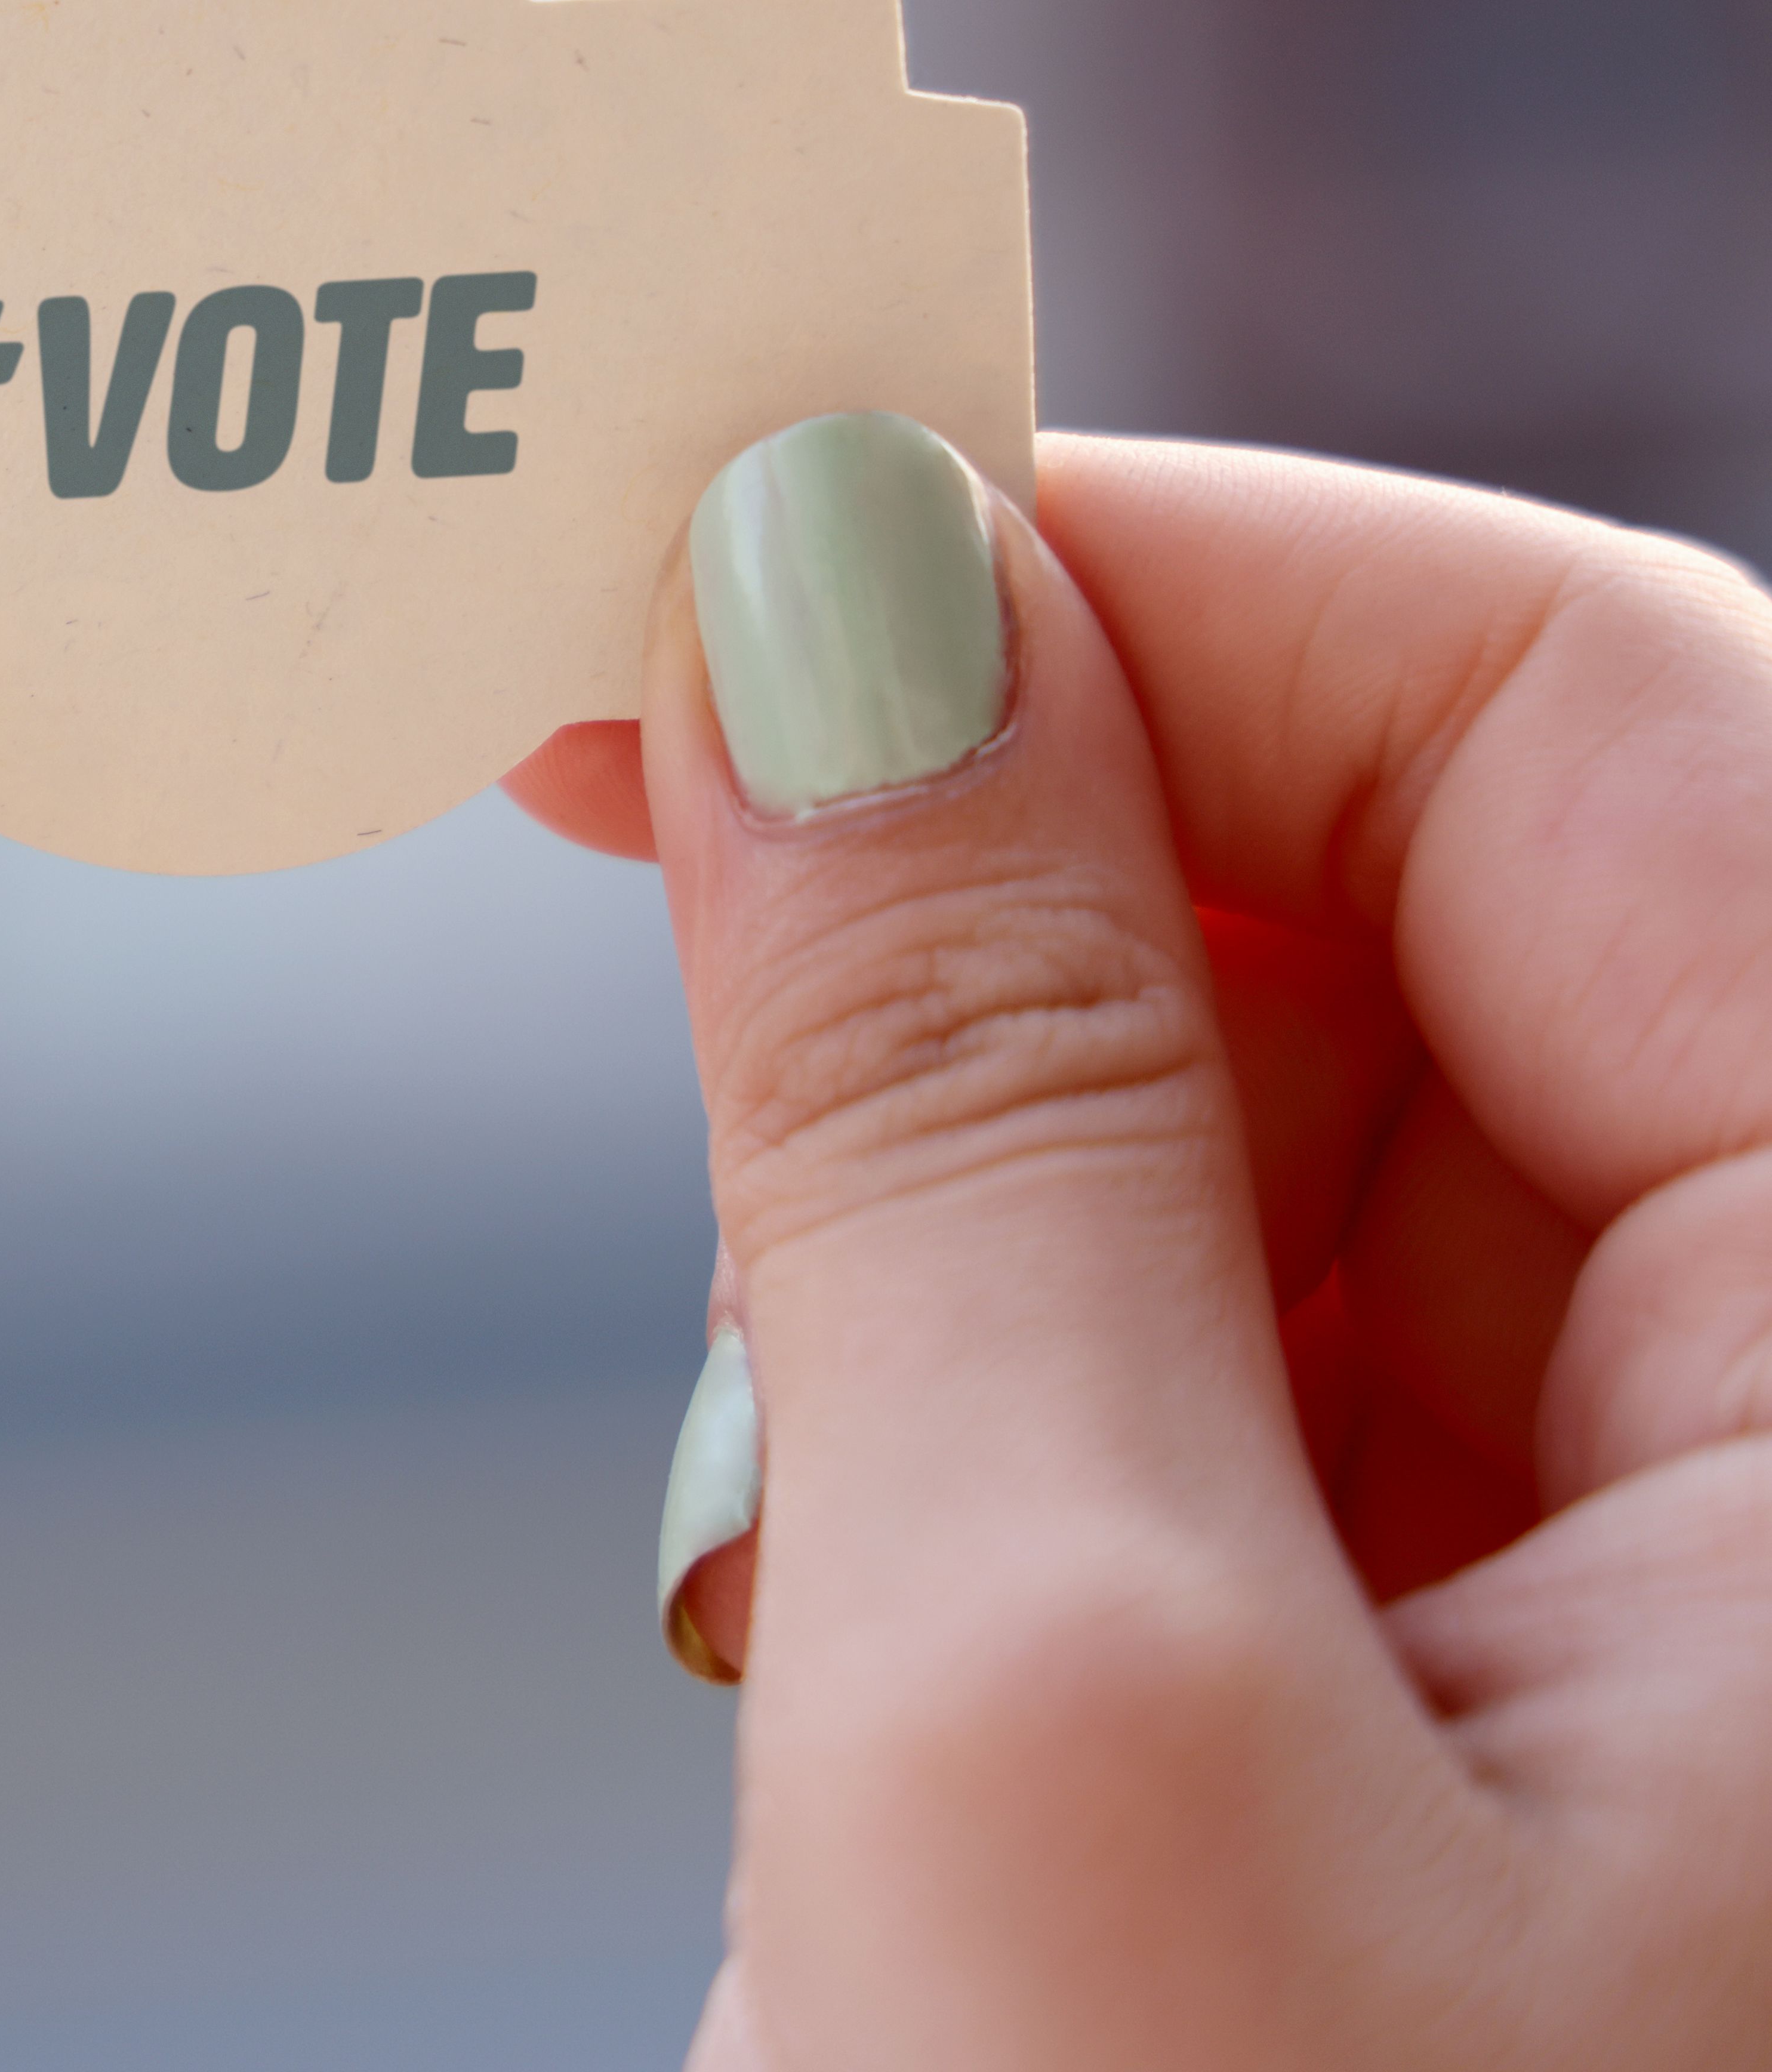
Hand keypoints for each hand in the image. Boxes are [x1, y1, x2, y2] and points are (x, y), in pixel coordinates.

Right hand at [513, 421, 1771, 2067]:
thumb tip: (813, 582)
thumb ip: (949, 1101)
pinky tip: (868, 1565)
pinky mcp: (1540, 1731)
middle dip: (1015, 894)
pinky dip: (1015, 1393)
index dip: (1126, 578)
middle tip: (619, 878)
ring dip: (989, 1195)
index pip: (1584, 717)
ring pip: (1322, 1152)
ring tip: (792, 1468)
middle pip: (1452, 918)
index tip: (699, 550)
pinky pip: (1274, 1380)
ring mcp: (1724, 1605)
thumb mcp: (1041, 1698)